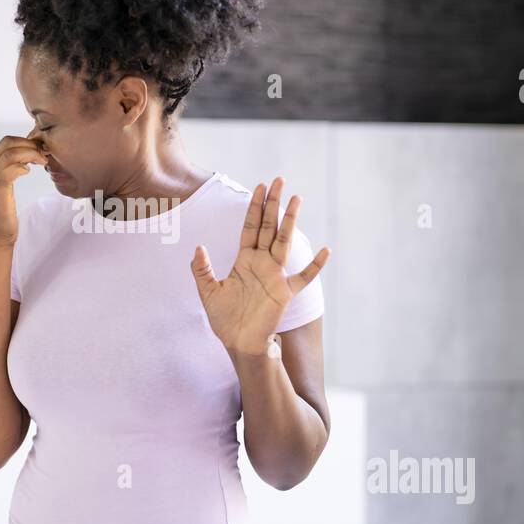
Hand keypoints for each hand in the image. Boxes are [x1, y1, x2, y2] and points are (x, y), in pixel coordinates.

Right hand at [0, 130, 47, 249]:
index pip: (6, 142)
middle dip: (31, 144)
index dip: (27, 142)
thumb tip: (27, 156)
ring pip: (8, 154)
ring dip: (30, 154)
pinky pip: (7, 174)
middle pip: (7, 143)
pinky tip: (29, 172)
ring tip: (42, 161)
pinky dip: (21, 168)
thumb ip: (6, 169)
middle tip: (45, 154)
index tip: (42, 150)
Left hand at [190, 177, 329, 355]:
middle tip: (279, 180)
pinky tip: (325, 250)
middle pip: (269, 227)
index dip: (255, 207)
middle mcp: (262, 263)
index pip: (251, 227)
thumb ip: (202, 269)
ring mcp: (275, 276)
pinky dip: (314, 265)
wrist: (238, 342)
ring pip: (284, 242)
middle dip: (273, 204)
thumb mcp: (207, 292)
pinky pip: (303, 277)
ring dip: (290, 221)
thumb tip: (198, 247)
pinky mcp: (284, 293)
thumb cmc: (225, 319)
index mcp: (244, 260)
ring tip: (297, 199)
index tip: (260, 187)